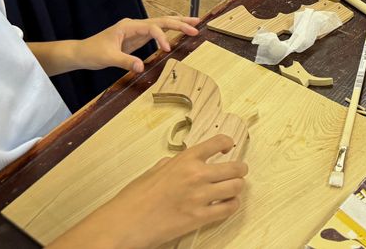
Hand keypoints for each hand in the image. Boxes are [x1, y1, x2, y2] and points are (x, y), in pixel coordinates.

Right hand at [54, 135, 247, 248]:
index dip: (228, 144)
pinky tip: (228, 205)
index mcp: (185, 160)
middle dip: (240, 169)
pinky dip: (232, 206)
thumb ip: (171, 164)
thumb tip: (176, 162)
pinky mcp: (199, 217)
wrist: (125, 223)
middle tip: (239, 172)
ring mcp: (199, 196)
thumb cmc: (133, 199)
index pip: (218, 143)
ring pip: (236, 187)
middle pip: (235, 167)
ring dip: (237, 188)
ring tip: (233, 189)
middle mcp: (196, 174)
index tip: (230, 147)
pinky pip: (228, 209)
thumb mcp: (153, 171)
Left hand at [78, 16, 199, 72]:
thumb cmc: (92, 52)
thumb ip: (125, 61)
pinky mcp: (138, 38)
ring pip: (162, 24)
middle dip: (180, 22)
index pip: (151, 28)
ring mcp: (137, 31)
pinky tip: (179, 33)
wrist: (82, 53)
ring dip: (178, 24)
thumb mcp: (108, 58)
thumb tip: (141, 67)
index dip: (161, 37)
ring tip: (195, 24)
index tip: (167, 50)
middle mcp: (135, 25)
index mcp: (128, 26)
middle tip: (196, 26)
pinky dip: (170, 32)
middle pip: (162, 20)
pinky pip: (157, 33)